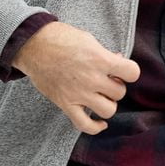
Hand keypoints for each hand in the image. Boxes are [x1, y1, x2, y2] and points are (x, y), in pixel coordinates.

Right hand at [17, 23, 139, 132]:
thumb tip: (119, 61)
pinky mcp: (66, 104)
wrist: (32, 45)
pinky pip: (86, 125)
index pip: (132, 73)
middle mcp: (91, 79)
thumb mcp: (88, 39)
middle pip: (120, 93)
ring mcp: (78, 94)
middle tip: (106, 80)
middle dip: (115, 86)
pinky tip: (100, 122)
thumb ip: (105, 54)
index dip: (129, 72)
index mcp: (100, 59)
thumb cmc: (60, 38)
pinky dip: (96, 127)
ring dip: (107, 103)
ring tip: (100, 95)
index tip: (122, 71)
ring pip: (108, 110)